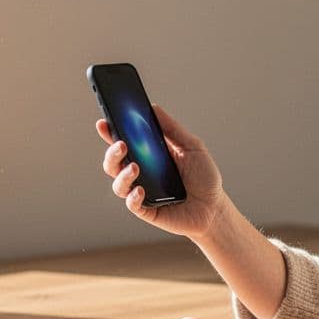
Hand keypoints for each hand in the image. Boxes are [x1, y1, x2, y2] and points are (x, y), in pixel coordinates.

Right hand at [98, 104, 225, 238]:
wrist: (215, 207)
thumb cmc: (204, 176)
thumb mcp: (192, 146)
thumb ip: (172, 128)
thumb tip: (153, 107)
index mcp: (148, 155)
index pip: (123, 141)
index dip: (110, 132)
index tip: (103, 122)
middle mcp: (141, 173)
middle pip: (114, 162)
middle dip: (112, 152)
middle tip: (121, 144)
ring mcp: (142, 192)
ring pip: (118, 184)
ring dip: (122, 174)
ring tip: (134, 167)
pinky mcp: (147, 210)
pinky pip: (132, 204)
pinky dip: (133, 196)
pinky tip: (141, 190)